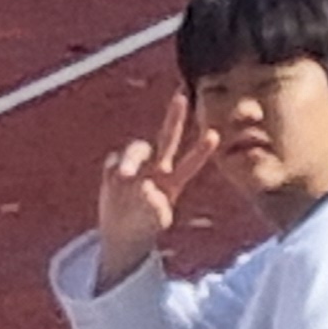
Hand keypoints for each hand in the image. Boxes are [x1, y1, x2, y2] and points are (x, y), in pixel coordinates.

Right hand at [93, 94, 219, 288]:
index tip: (214, 135)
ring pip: (137, 149)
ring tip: (124, 176)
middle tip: (181, 97)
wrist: (121, 231)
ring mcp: (136, 167)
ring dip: (131, 159)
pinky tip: (114, 186)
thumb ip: (155, 208)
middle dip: (175, 117)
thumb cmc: (145, 225)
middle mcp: (157, 169)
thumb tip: (147, 189)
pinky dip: (114, 174)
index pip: (189, 164)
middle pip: (167, 138)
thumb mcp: (156, 221)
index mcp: (172, 182)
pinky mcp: (114, 169)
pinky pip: (113, 164)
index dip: (201, 150)